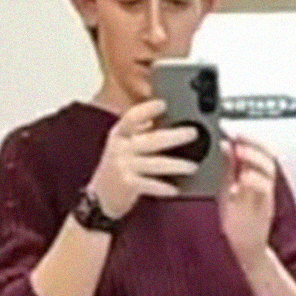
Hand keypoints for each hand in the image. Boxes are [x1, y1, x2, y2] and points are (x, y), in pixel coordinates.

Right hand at [86, 99, 197, 218]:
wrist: (103, 191)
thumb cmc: (122, 161)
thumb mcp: (126, 141)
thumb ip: (142, 128)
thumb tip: (173, 117)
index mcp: (121, 133)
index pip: (132, 117)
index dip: (146, 110)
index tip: (163, 104)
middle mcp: (120, 148)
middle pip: (152, 140)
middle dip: (175, 136)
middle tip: (193, 133)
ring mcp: (123, 167)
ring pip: (155, 164)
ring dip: (176, 165)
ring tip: (193, 167)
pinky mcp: (127, 184)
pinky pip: (149, 185)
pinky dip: (163, 188)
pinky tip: (175, 189)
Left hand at [220, 135, 276, 265]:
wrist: (247, 249)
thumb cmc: (239, 220)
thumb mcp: (229, 189)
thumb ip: (230, 168)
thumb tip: (225, 144)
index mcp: (254, 177)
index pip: (258, 150)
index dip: (249, 138)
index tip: (234, 129)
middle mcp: (262, 185)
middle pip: (266, 157)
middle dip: (253, 144)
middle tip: (239, 137)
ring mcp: (264, 197)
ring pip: (267, 172)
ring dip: (254, 159)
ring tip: (241, 151)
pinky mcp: (263, 210)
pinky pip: (263, 193)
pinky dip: (254, 182)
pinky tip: (243, 177)